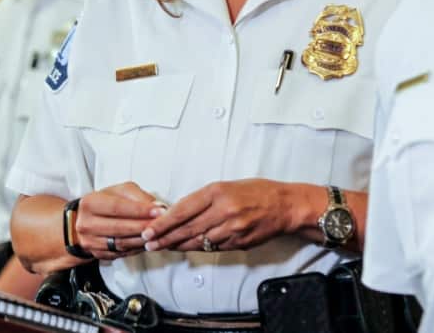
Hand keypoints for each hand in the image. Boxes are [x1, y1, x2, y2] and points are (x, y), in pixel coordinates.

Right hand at [75, 182, 163, 260]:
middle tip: (162, 224)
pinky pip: (121, 253)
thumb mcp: (119, 191)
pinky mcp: (97, 254)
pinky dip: (137, 248)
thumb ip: (138, 197)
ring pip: (121, 243)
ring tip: (158, 234)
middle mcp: (86, 224)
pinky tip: (148, 242)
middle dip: (144, 227)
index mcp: (90, 204)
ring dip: (142, 240)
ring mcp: (90, 242)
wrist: (85, 220)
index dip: (140, 210)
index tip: (159, 211)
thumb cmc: (106, 202)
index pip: (117, 207)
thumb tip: (157, 207)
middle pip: (119, 228)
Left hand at [140, 180, 300, 252]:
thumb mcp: (227, 186)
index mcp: (218, 191)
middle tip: (149, 244)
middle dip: (164, 238)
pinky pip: (213, 248)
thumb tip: (179, 213)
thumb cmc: (257, 191)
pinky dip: (198, 248)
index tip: (148, 230)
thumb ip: (204, 199)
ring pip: (198, 242)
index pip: (182, 210)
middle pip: (186, 229)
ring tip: (163, 247)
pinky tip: (188, 248)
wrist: (285, 205)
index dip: (163, 223)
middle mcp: (223, 210)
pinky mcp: (239, 243)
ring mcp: (231, 229)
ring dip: (178, 246)